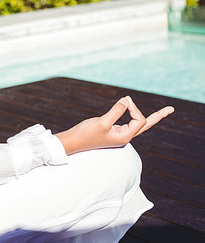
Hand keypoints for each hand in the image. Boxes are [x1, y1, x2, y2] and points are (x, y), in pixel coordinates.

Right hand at [56, 95, 173, 155]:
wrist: (72, 142)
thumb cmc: (86, 134)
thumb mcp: (102, 122)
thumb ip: (117, 111)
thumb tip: (128, 100)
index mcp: (125, 136)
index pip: (140, 119)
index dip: (135, 108)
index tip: (124, 101)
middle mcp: (125, 136)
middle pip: (146, 125)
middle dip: (158, 116)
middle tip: (171, 109)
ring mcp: (119, 134)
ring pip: (138, 124)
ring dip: (149, 117)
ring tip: (162, 112)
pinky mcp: (112, 131)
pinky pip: (129, 123)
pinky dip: (134, 116)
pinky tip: (134, 113)